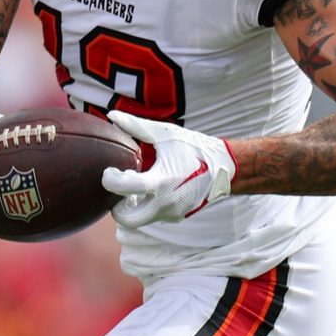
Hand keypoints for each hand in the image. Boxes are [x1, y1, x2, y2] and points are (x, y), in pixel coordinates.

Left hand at [99, 111, 236, 228]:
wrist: (226, 168)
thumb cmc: (194, 148)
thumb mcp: (166, 134)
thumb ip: (136, 126)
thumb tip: (112, 115)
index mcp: (161, 181)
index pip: (124, 188)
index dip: (110, 180)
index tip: (109, 171)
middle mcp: (166, 202)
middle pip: (127, 219)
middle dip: (116, 207)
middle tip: (119, 188)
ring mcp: (172, 213)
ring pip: (140, 220)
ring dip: (131, 206)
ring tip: (134, 185)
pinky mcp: (177, 216)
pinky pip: (154, 217)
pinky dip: (146, 206)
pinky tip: (150, 189)